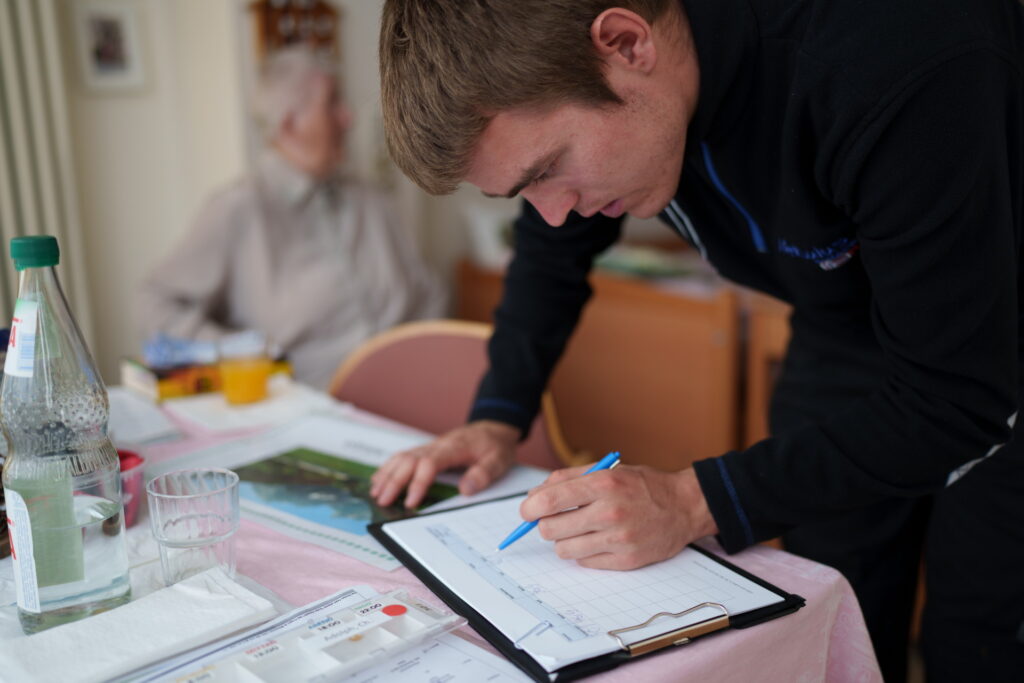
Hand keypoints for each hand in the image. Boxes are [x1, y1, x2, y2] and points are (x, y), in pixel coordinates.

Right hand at [370, 420, 520, 508]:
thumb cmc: (495, 445)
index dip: (418, 483)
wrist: (493, 427)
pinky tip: (379, 479)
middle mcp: (437, 445)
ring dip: (387, 474)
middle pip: (409, 460)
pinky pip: (403, 456)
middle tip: (383, 501)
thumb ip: (484, 474)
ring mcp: (430, 446)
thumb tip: (466, 490)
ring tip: (376, 492)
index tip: (411, 503)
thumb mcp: (499, 460)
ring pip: (402, 456)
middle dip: (394, 481)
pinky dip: (389, 467)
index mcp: (453, 448)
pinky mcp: (427, 450)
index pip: (429, 463)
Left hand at [520, 465, 716, 569]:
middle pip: (550, 529)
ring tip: (579, 530)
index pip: (549, 501)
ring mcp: (619, 539)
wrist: (685, 506)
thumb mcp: (607, 470)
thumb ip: (568, 478)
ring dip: (564, 541)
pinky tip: (598, 540)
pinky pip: (585, 562)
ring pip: (564, 550)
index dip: (530, 509)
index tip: (527, 511)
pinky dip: (585, 553)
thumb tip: (534, 496)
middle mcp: (610, 512)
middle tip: (555, 520)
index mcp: (603, 484)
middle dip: (545, 525)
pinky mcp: (626, 560)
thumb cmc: (643, 485)